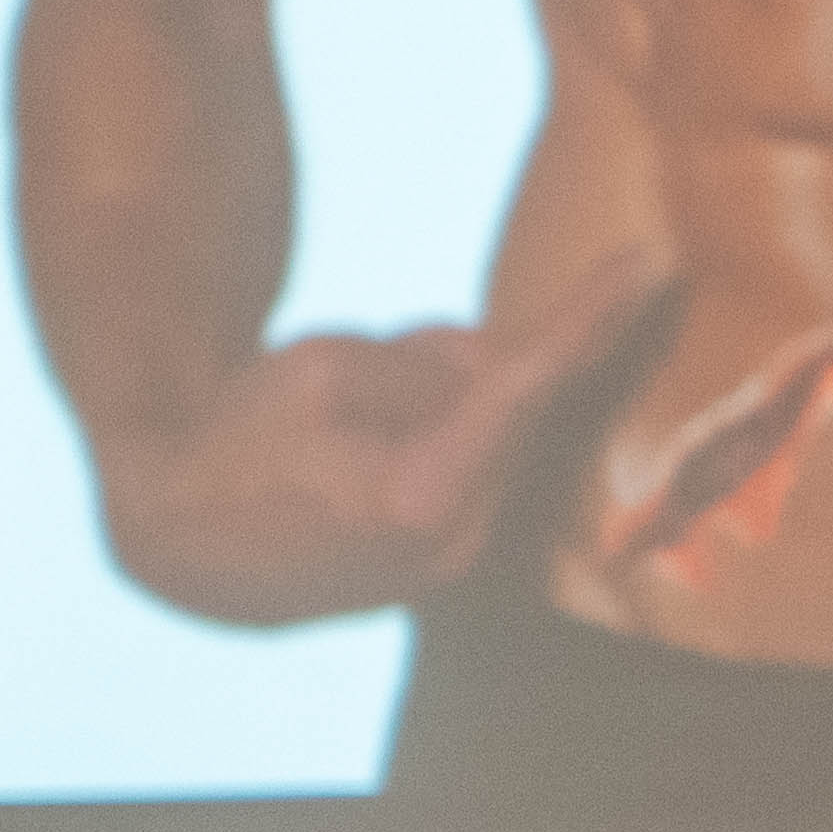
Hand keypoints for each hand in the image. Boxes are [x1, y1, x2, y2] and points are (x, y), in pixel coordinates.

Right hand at [87, 254, 665, 624]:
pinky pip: (464, 470)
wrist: (179, 552)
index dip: (593, 315)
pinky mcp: (444, 569)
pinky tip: (351, 464)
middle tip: (353, 403)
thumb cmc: (237, 448)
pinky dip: (430, 441)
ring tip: (332, 442)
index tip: (653, 263)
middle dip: (458, 370)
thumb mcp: (321, 368)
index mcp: (424, 494)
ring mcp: (455, 567)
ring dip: (432, 410)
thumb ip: (430, 362)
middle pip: (505, 407)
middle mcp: (458, 544)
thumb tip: (499, 372)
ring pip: (484, 437)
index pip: (531, 382)